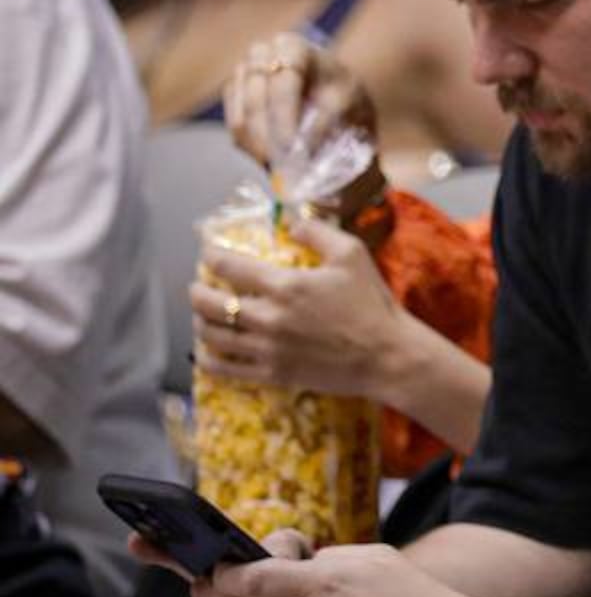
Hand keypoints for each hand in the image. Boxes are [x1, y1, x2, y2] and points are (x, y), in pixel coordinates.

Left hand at [192, 216, 406, 398]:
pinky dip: (208, 359)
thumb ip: (317, 232)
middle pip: (209, 303)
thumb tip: (291, 221)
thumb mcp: (353, 255)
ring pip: (211, 336)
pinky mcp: (272, 374)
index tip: (208, 252)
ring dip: (199, 322)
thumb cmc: (372, 305)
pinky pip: (225, 369)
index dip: (211, 256)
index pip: (228, 266)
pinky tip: (208, 352)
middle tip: (198, 286)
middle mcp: (268, 317)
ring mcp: (267, 349)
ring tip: (203, 316)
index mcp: (285, 285)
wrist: (387, 357)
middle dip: (196, 291)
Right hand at [224, 32, 375, 168]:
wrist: (335, 95)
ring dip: (260, 147)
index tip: (291, 147)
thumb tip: (299, 148)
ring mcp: (242, 75)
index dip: (285, 116)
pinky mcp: (234, 98)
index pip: (282, 84)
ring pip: (240, 118)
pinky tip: (272, 159)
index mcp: (293, 48)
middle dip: (269, 137)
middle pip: (255, 101)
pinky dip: (252, 148)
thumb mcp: (348, 104)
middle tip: (285, 167)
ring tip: (282, 167)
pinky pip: (236, 129)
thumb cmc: (345, 95)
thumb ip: (325, 122)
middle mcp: (261, 55)